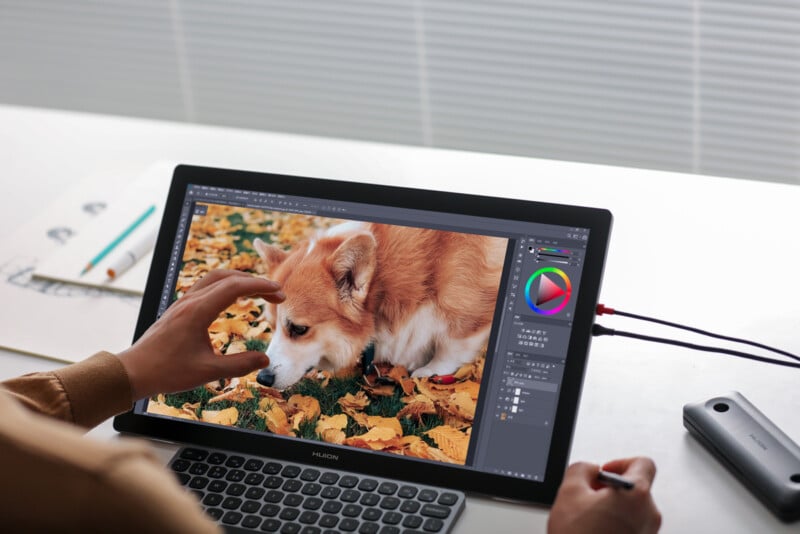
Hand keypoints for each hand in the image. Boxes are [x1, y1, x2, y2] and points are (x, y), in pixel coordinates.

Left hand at [118, 269, 284, 399]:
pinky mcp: (179, 309)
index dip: (261, 287)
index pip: (235, 287)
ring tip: (258, 291)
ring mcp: (183, 303)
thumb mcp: (207, 372)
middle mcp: (190, 301)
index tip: (281, 294)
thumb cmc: (167, 372)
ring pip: (215, 278)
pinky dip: (225, 286)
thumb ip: (239, 365)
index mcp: (198, 311)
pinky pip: (206, 287)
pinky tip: (232, 299)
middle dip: (255, 281)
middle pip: (227, 277)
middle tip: (276, 294)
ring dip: (239, 280)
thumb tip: (265, 361)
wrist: (133, 371)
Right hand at [548, 457, 661, 533]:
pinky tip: (594, 531)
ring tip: (588, 518)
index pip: (643, 463)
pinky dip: (614, 525)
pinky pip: (630, 527)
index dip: (620, 462)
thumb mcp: (569, 491)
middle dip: (610, 489)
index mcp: (636, 495)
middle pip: (636, 488)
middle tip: (589, 496)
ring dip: (611, 508)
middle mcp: (649, 515)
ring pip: (632, 510)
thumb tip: (590, 469)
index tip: (604, 471)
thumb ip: (582, 468)